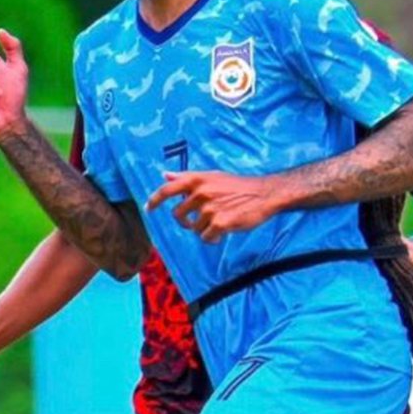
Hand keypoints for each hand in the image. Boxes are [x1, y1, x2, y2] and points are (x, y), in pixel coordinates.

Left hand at [146, 171, 277, 242]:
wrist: (264, 194)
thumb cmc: (238, 186)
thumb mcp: (212, 176)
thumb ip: (186, 177)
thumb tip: (165, 174)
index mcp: (197, 179)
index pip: (168, 189)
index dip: (155, 200)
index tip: (148, 208)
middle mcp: (201, 192)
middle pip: (179, 215)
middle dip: (186, 222)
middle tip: (196, 223)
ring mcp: (210, 208)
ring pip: (195, 229)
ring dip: (204, 230)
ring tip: (219, 222)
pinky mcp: (220, 223)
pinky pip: (206, 238)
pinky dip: (213, 239)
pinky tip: (222, 232)